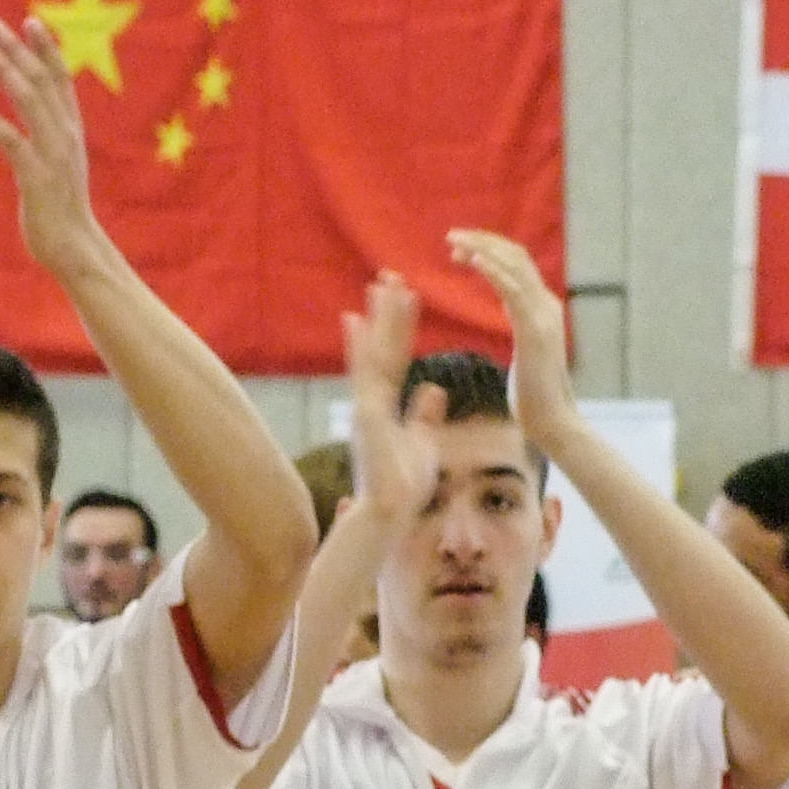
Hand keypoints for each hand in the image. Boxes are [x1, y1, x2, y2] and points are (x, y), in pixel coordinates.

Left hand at [0, 20, 106, 277]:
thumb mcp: (62, 163)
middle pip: (42, 81)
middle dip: (19, 50)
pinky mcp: (37, 177)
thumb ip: (52, 135)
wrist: (76, 250)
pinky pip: (12, 141)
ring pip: (29, 102)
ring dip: (5, 71)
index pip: (61, 80)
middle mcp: (65, 136)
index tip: (30, 21)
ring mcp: (53, 155)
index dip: (47, 49)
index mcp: (71, 131)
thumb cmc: (63, 210)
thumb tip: (41, 114)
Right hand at [340, 272, 435, 521]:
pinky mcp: (365, 415)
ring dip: (378, 319)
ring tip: (383, 284)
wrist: (390, 512)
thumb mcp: (423, 443)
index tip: (408, 298)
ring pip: (374, 354)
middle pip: (384, 349)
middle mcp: (373, 401)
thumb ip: (425, 415)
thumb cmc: (405, 486)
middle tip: (392, 276)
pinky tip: (355, 319)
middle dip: (389, 313)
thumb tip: (434, 391)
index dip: (402, 329)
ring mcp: (366, 406)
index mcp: (388, 407)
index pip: (397, 359)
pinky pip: (363, 376)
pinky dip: (359, 348)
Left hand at [443, 229, 579, 455]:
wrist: (554, 424)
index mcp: (543, 310)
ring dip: (482, 248)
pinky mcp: (534, 330)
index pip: (518, 265)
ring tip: (453, 241)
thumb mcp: (527, 354)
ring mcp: (543, 316)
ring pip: (514, 265)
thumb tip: (514, 319)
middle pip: (516, 256)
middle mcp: (547, 305)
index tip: (460, 249)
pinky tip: (471, 260)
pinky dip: (492, 270)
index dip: (489, 251)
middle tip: (451, 235)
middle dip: (483, 241)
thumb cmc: (535, 400)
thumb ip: (522, 329)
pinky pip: (512, 289)